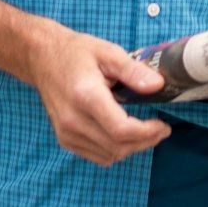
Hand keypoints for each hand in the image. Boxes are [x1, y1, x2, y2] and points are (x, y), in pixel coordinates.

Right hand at [25, 24, 170, 166]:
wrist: (43, 59)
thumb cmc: (77, 52)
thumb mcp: (108, 52)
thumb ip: (133, 70)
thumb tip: (158, 85)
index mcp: (86, 96)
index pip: (121, 129)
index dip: (147, 132)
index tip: (164, 125)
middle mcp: (73, 121)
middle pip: (116, 146)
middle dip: (145, 142)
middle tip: (162, 130)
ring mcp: (66, 133)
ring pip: (107, 155)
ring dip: (132, 149)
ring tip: (149, 133)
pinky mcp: (64, 139)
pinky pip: (95, 156)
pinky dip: (115, 151)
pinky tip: (127, 136)